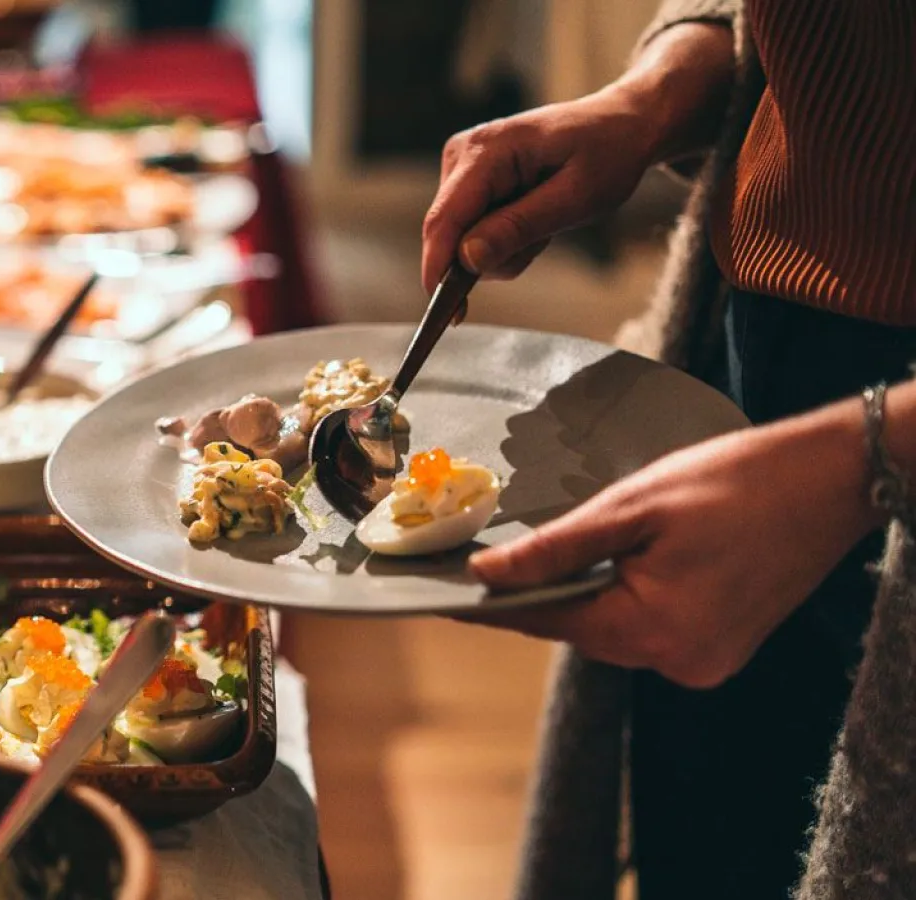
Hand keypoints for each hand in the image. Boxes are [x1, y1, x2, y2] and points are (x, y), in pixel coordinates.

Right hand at [419, 23, 734, 292]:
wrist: (620, 124)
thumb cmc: (607, 153)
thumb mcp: (575, 197)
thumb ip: (519, 227)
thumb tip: (467, 259)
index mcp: (486, 150)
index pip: (444, 219)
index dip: (437, 267)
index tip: (442, 313)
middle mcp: (462, 154)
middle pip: (449, 233)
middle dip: (491, 255)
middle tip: (543, 240)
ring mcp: (461, 165)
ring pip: (459, 237)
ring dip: (503, 247)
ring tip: (544, 222)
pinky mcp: (467, 179)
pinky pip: (470, 228)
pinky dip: (501, 236)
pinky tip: (531, 215)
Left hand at [460, 403, 881, 688]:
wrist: (832, 478)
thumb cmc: (735, 480)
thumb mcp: (632, 506)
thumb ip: (556, 548)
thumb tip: (487, 575)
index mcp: (653, 630)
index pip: (546, 621)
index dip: (490, 606)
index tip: (440, 597)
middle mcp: (678, 661)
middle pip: (580, 629)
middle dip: (537, 596)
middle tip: (480, 568)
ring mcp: (704, 660)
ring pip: (613, 630)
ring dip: (583, 596)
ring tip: (541, 562)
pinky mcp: (720, 647)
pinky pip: (648, 629)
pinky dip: (623, 600)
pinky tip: (612, 568)